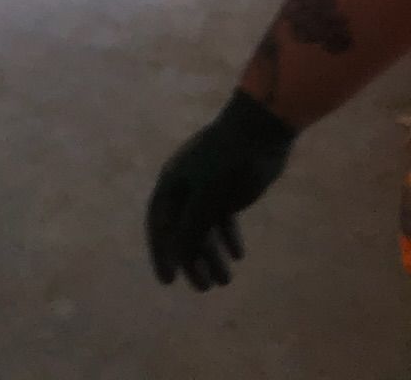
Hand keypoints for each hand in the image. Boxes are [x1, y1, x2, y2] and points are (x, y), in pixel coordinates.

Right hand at [146, 91, 294, 290]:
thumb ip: (191, 228)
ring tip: (225, 281)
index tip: (168, 281)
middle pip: (182, 230)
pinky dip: (227, 237)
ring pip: (204, 227)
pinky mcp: (228, 188)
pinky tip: (238, 255)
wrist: (260, 132)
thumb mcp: (207, 199)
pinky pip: (222, 219)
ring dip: (212, 254)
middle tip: (204, 288)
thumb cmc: (228, 164)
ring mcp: (206, 187)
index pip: (159, 224)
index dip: (161, 253)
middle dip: (191, 261)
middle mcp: (185, 186)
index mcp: (172, 183)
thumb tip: (178, 257)